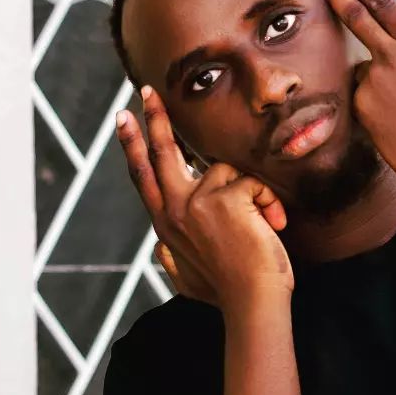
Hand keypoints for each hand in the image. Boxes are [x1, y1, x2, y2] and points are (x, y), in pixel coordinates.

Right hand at [116, 86, 293, 310]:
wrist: (252, 304)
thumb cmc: (228, 293)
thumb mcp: (188, 276)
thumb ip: (171, 257)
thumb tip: (157, 246)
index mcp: (165, 226)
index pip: (144, 178)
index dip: (133, 147)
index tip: (122, 120)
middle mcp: (175, 210)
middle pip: (163, 153)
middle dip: (155, 118)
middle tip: (149, 90)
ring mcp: (197, 203)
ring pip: (228, 170)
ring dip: (254, 194)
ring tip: (265, 227)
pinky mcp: (225, 199)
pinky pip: (255, 181)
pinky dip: (270, 202)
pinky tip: (273, 226)